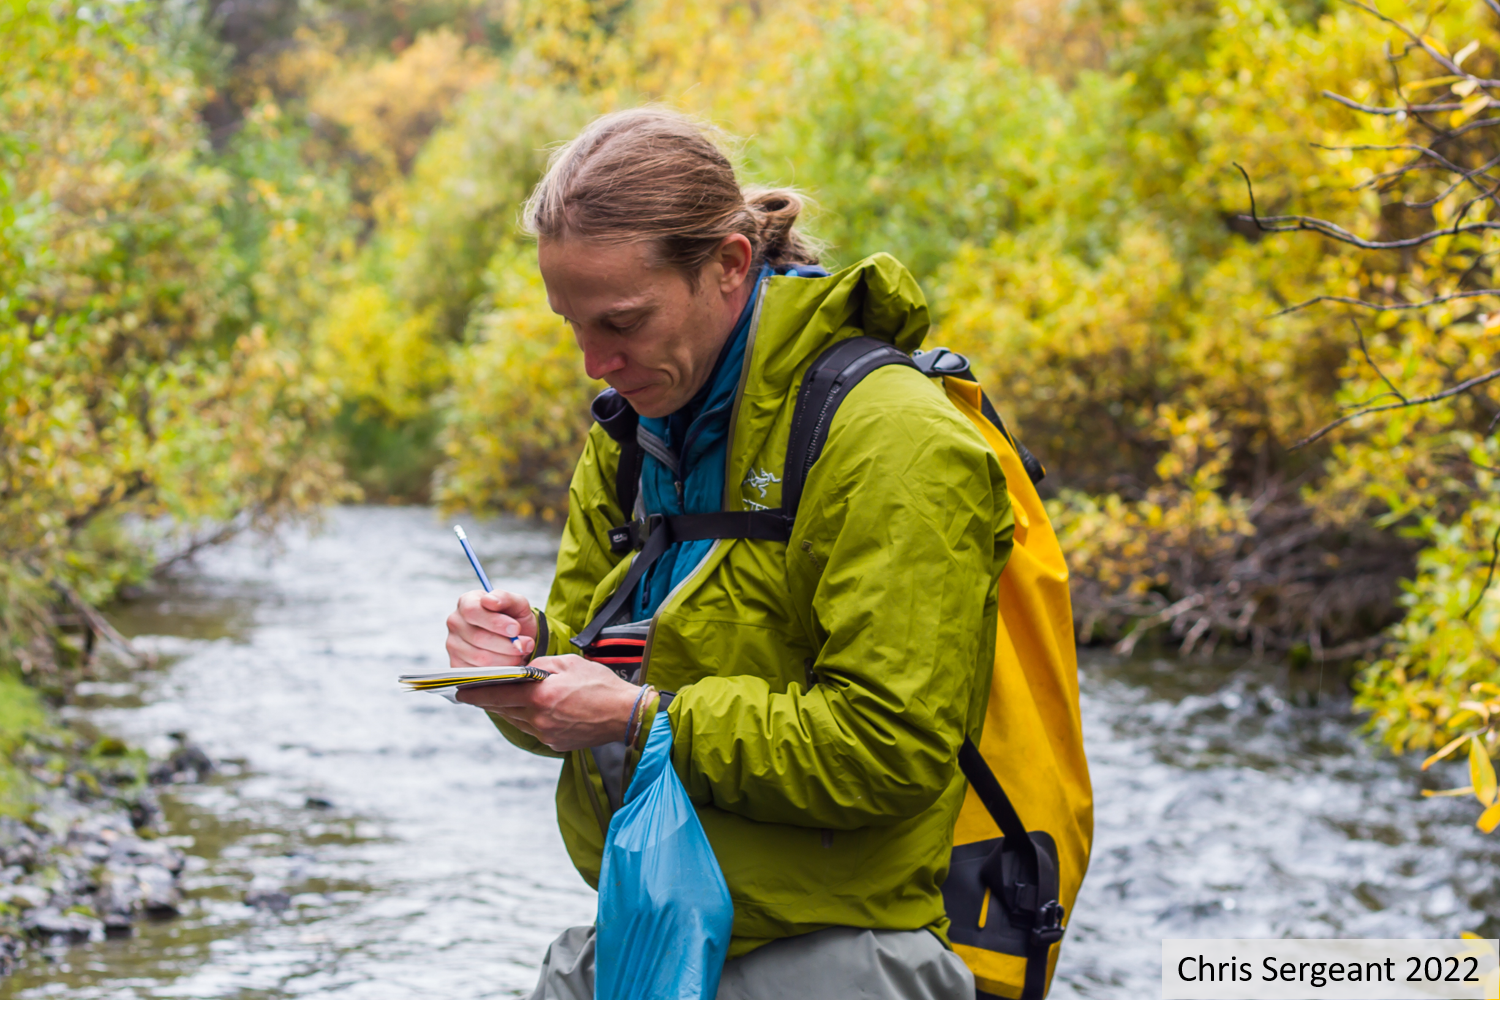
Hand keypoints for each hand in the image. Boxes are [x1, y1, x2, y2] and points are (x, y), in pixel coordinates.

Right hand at [446, 589, 537, 666]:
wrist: (518, 640)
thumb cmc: (515, 619)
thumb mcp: (517, 605)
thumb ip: (505, 598)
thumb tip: (489, 600)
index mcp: (467, 602)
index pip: (472, 611)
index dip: (495, 622)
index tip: (516, 629)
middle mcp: (455, 623)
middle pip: (477, 637)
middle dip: (507, 644)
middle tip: (526, 645)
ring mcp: (453, 645)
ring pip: (479, 657)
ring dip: (506, 658)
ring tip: (520, 653)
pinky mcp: (457, 665)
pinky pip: (478, 673)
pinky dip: (499, 670)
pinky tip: (509, 663)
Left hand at [456, 654, 641, 751]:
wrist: (626, 715)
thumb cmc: (600, 685)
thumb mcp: (569, 663)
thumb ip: (540, 666)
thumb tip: (521, 671)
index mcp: (540, 696)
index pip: (497, 695)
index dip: (475, 693)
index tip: (459, 691)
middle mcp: (539, 719)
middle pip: (503, 709)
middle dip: (488, 700)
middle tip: (472, 692)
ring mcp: (547, 734)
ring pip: (516, 721)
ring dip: (506, 709)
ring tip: (498, 699)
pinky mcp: (555, 743)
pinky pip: (533, 729)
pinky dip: (527, 718)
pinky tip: (529, 709)